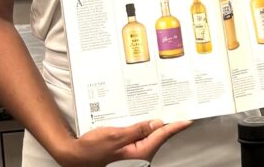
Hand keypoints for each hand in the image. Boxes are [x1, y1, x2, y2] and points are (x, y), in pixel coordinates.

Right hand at [53, 119, 191, 166]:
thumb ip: (137, 130)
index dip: (176, 125)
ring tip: (162, 110)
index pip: (163, 135)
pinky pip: (139, 136)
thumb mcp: (115, 137)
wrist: (74, 156)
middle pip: (158, 135)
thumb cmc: (91, 150)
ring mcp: (133, 151)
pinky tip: (143, 119)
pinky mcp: (127, 148)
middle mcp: (140, 153)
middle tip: (176, 107)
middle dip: (166, 122)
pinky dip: (142, 126)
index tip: (188, 118)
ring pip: (149, 134)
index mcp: (141, 151)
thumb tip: (157, 123)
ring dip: (153, 123)